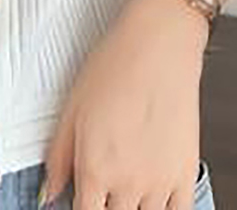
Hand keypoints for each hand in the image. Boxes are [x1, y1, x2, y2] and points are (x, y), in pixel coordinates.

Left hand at [39, 0, 209, 208]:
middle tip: (104, 188)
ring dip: (132, 207)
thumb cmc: (115, 65)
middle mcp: (126, 182)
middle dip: (105, 206)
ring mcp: (159, 182)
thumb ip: (58, 157)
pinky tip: (153, 200)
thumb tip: (49, 193)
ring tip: (126, 187)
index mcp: (93, 167)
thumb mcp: (72, 107)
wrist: (158, 44)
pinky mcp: (186, 174)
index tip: (80, 201)